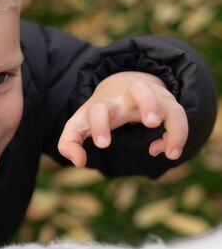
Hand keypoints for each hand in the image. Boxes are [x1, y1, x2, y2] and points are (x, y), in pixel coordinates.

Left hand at [58, 71, 187, 167]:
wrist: (120, 86)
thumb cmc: (99, 111)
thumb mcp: (79, 125)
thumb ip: (68, 144)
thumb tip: (79, 162)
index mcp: (104, 104)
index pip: (98, 110)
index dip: (99, 126)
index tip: (103, 145)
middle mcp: (129, 98)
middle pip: (140, 89)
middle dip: (149, 103)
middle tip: (152, 123)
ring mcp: (151, 98)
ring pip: (170, 103)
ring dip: (174, 123)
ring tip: (170, 153)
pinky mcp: (167, 104)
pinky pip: (179, 116)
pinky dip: (177, 136)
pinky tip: (166, 152)